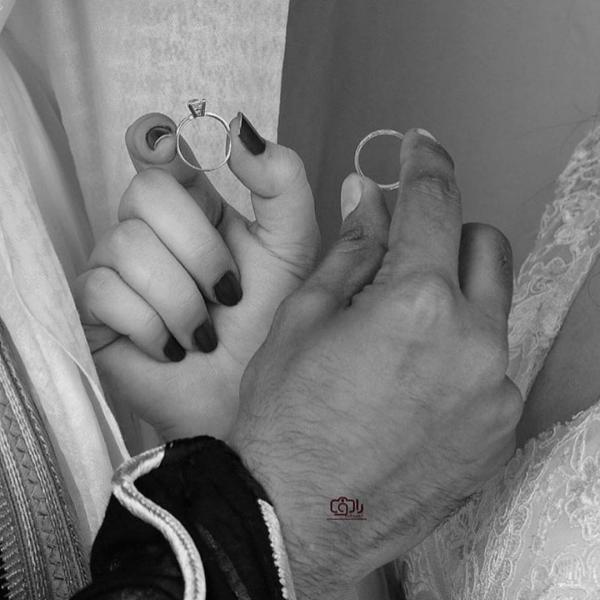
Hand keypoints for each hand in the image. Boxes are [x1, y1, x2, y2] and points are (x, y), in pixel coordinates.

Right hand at [74, 113, 318, 439]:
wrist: (244, 396)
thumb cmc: (268, 324)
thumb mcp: (290, 249)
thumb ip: (282, 185)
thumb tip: (240, 129)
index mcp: (197, 208)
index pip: (165, 153)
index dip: (168, 147)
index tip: (182, 154)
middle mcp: (153, 229)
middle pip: (148, 192)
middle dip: (200, 251)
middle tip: (227, 294)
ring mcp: (118, 266)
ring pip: (128, 247)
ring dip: (183, 301)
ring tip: (205, 334)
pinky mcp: (94, 307)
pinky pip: (106, 292)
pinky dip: (153, 327)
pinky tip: (174, 348)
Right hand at [230, 130, 521, 598]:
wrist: (294, 518)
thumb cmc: (284, 422)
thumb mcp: (303, 319)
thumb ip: (350, 249)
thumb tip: (368, 198)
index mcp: (417, 304)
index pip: (434, 203)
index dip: (425, 163)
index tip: (422, 146)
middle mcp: (474, 345)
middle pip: (484, 247)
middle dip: (445, 238)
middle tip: (401, 259)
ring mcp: (494, 393)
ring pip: (493, 309)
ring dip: (454, 301)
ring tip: (399, 336)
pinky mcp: (498, 432)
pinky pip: (493, 367)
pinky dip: (460, 356)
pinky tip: (412, 384)